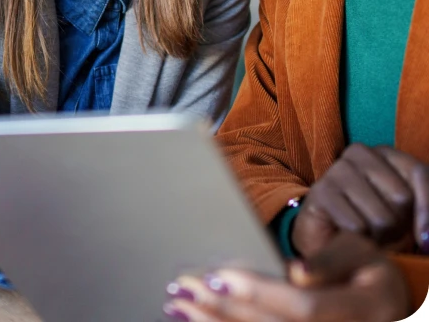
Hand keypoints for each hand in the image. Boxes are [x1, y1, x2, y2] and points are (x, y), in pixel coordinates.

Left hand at [163, 231, 411, 321]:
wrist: (385, 304)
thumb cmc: (363, 269)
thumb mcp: (357, 252)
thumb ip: (328, 260)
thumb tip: (295, 274)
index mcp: (362, 311)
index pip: (304, 307)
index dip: (259, 291)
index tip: (216, 275)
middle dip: (222, 311)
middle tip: (180, 289)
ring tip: (177, 309)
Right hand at [292, 144, 428, 256]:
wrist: (337, 245)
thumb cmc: (381, 226)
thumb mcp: (412, 215)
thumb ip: (425, 211)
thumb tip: (426, 237)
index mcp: (385, 153)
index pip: (418, 172)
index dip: (427, 209)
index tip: (425, 238)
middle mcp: (358, 154)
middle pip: (402, 197)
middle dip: (399, 224)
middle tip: (385, 228)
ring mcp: (336, 170)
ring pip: (381, 218)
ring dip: (379, 237)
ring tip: (368, 233)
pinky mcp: (319, 193)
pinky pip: (357, 228)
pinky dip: (359, 242)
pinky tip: (350, 236)